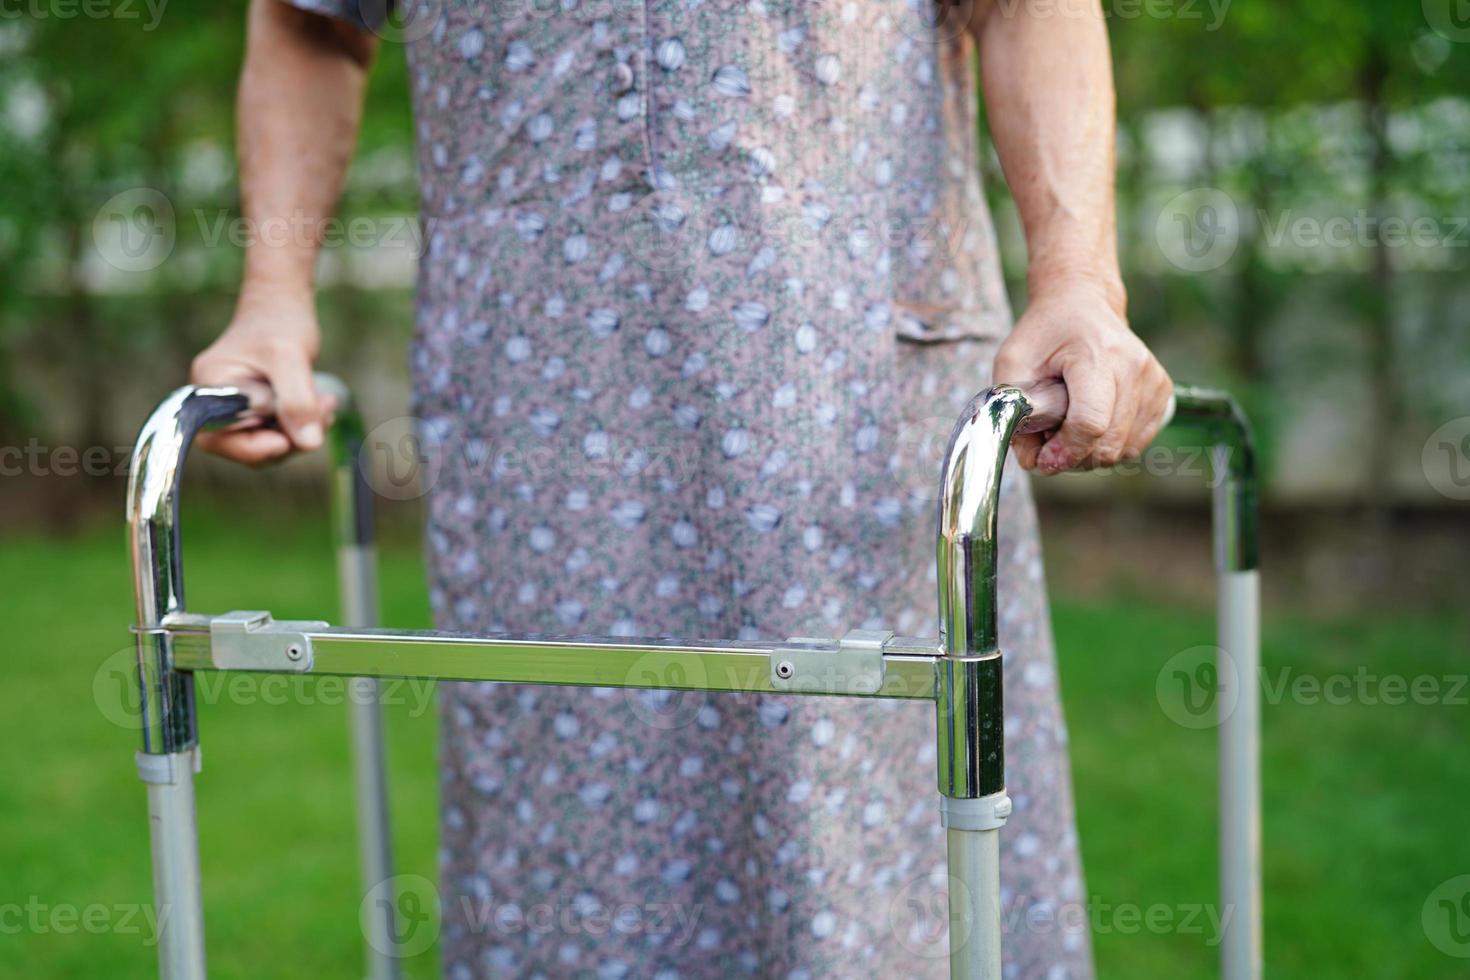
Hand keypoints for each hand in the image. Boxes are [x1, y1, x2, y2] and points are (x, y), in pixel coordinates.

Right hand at [191, 287, 330, 464]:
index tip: (286, 441)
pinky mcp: (256, 409)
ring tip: (326, 404)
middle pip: (245, 446)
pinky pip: (277, 431)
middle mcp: (214, 402)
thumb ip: (297, 400)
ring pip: (267, 441)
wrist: (283, 303)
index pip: (219, 438)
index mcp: (209, 387)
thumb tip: (309, 443)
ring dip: (301, 432)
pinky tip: (322, 404)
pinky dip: (302, 424)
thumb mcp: (290, 358)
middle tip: (322, 415)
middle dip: (287, 440)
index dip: (253, 448)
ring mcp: (236, 407)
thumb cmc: (279, 322)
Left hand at [993, 278, 1172, 472]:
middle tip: (1048, 444)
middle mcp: (1133, 366)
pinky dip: (1109, 446)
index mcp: (1097, 354)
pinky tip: (1089, 426)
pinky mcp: (1162, 392)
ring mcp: (1154, 379)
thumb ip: (1013, 411)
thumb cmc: (1045, 334)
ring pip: (1123, 450)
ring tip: (1067, 428)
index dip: (1063, 452)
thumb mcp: (1012, 363)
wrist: (1082, 305)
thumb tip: (1031, 460)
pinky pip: (1135, 444)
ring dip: (1090, 454)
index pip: (1090, 423)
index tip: (1041, 458)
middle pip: (1108, 443)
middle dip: (1073, 457)